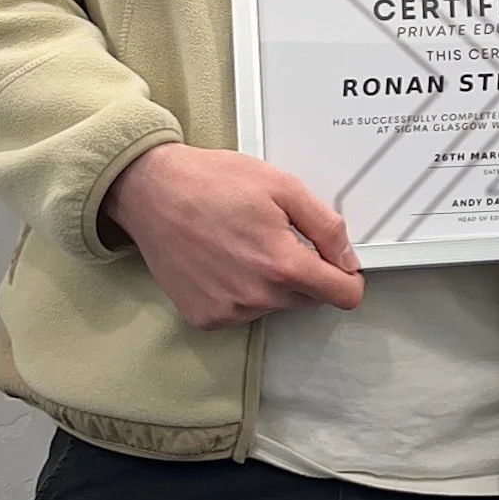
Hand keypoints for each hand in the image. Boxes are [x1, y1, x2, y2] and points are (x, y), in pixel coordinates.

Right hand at [102, 142, 363, 324]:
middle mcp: (256, 297)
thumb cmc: (210, 182)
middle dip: (303, 272)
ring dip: (269, 282)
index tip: (337, 264)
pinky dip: (239, 291)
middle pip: (309, 299)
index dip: (347, 277)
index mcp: (282, 265)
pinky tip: (221, 261)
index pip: (343, 296)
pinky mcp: (205, 317)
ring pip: (275, 305)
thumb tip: (348, 258)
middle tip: (274, 236)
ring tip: (240, 244)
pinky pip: (241, 312)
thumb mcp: (282, 186)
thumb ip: (325, 226)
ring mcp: (228, 312)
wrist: (150, 191)